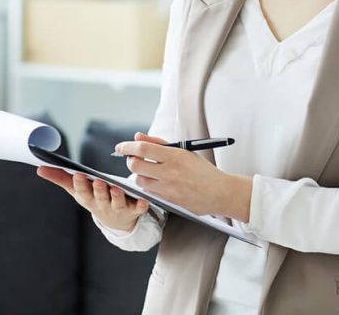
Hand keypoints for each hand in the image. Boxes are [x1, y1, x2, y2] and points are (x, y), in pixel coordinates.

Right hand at [36, 165, 149, 232]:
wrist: (116, 220)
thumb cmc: (94, 199)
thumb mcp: (77, 190)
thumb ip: (61, 178)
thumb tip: (40, 168)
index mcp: (88, 199)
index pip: (82, 192)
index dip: (80, 185)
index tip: (78, 175)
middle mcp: (103, 205)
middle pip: (100, 197)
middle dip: (98, 190)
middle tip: (97, 181)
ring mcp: (119, 208)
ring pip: (117, 202)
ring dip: (116, 196)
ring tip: (116, 188)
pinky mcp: (134, 209)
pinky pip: (139, 208)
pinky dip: (141, 205)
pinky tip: (143, 201)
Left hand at [114, 132, 251, 221]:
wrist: (218, 191)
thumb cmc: (202, 169)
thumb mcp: (183, 151)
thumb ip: (158, 143)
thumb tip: (138, 136)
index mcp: (174, 155)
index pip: (143, 149)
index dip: (128, 147)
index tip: (120, 147)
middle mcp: (168, 172)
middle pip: (135, 165)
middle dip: (130, 160)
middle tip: (133, 157)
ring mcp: (167, 188)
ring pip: (138, 180)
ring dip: (137, 174)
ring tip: (145, 169)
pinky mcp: (167, 200)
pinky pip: (147, 191)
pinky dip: (146, 185)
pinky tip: (153, 180)